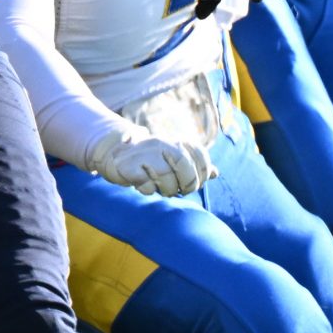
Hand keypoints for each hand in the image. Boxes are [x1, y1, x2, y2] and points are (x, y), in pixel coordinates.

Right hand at [85, 124, 215, 195]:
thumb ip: (194, 166)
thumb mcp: (173, 160)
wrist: (117, 155)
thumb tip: (216, 174)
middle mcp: (162, 144)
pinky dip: (149, 190)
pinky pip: (147, 185)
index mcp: (176, 142)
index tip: (196, 182)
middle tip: (181, 190)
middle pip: (185, 166)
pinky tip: (144, 185)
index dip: (202, 172)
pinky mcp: (130, 166)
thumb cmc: (151, 160)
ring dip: (167, 189)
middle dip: (187, 184)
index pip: (200, 155)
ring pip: (166, 178)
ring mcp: (145, 154)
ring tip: (161, 188)